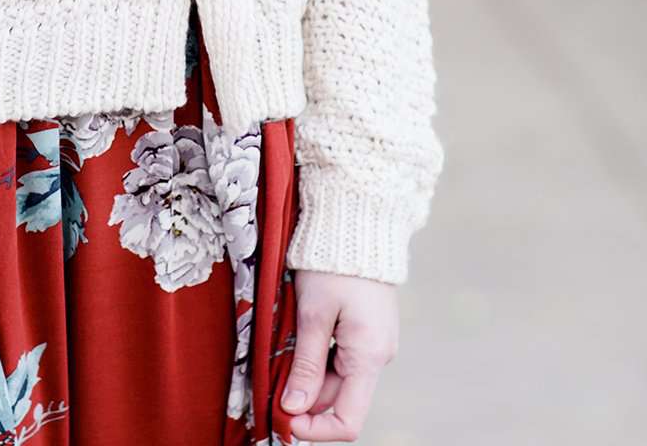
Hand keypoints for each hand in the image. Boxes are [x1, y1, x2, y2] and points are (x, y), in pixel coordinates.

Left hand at [280, 270, 398, 440]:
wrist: (358, 221)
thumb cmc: (333, 264)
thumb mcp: (313, 315)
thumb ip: (305, 365)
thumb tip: (293, 409)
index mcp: (369, 356)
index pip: (348, 421)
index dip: (314, 429)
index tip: (283, 419)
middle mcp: (378, 355)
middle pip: (339, 399)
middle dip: (304, 400)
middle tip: (269, 388)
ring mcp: (375, 342)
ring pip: (338, 379)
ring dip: (309, 378)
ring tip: (279, 361)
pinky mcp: (367, 329)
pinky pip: (342, 358)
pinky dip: (318, 360)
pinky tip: (296, 344)